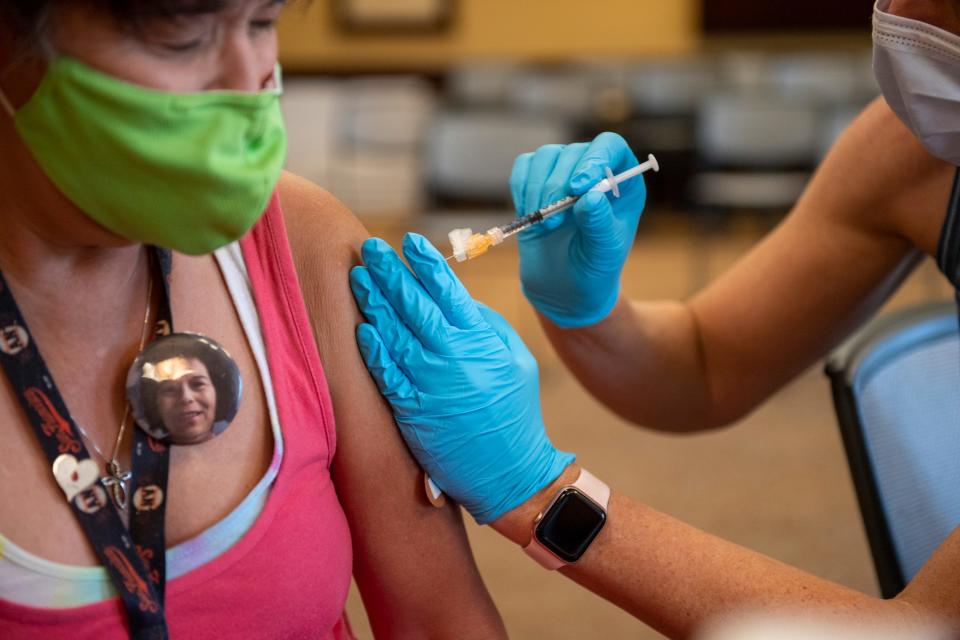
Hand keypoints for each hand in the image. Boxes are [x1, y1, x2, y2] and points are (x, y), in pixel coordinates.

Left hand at [349, 233, 574, 523]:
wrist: (510, 473)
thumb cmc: (515, 414)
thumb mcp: (517, 362)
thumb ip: (488, 328)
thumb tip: (457, 301)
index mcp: (481, 341)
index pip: (448, 290)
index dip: (426, 263)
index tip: (410, 241)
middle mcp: (453, 357)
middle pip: (415, 305)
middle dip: (391, 273)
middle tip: (370, 248)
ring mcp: (430, 384)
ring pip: (395, 333)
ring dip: (375, 303)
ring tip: (359, 277)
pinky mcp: (413, 411)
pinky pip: (387, 374)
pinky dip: (374, 350)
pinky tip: (362, 329)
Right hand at [510, 132, 646, 327]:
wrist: (562, 288)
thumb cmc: (592, 271)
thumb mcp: (603, 254)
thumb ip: (600, 225)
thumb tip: (592, 196)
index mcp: (622, 184)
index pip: (612, 146)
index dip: (594, 158)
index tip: (578, 187)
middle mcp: (594, 172)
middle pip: (574, 151)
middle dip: (558, 186)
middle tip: (553, 223)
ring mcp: (564, 174)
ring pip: (546, 156)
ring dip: (538, 189)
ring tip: (542, 224)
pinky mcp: (537, 182)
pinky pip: (524, 166)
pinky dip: (521, 187)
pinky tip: (528, 213)